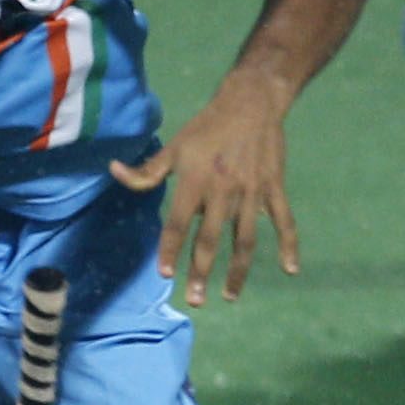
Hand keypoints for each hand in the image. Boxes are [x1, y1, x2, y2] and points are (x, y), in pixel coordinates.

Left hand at [111, 85, 301, 305]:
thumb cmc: (207, 127)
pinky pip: (284, 221)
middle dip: (201, 272)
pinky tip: (291, 269)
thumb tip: (114, 172)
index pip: (178, 223)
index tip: (165, 274)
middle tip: (195, 301)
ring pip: (245, 239)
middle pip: (210, 239)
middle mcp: (223, 190)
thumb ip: (146, 170)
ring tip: (228, 296)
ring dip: (237, 271)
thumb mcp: (174, 146)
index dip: (170, 250)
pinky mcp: (273, 188)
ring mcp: (251, 192)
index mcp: (195, 181)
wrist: (251, 103)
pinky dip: (289, 245)